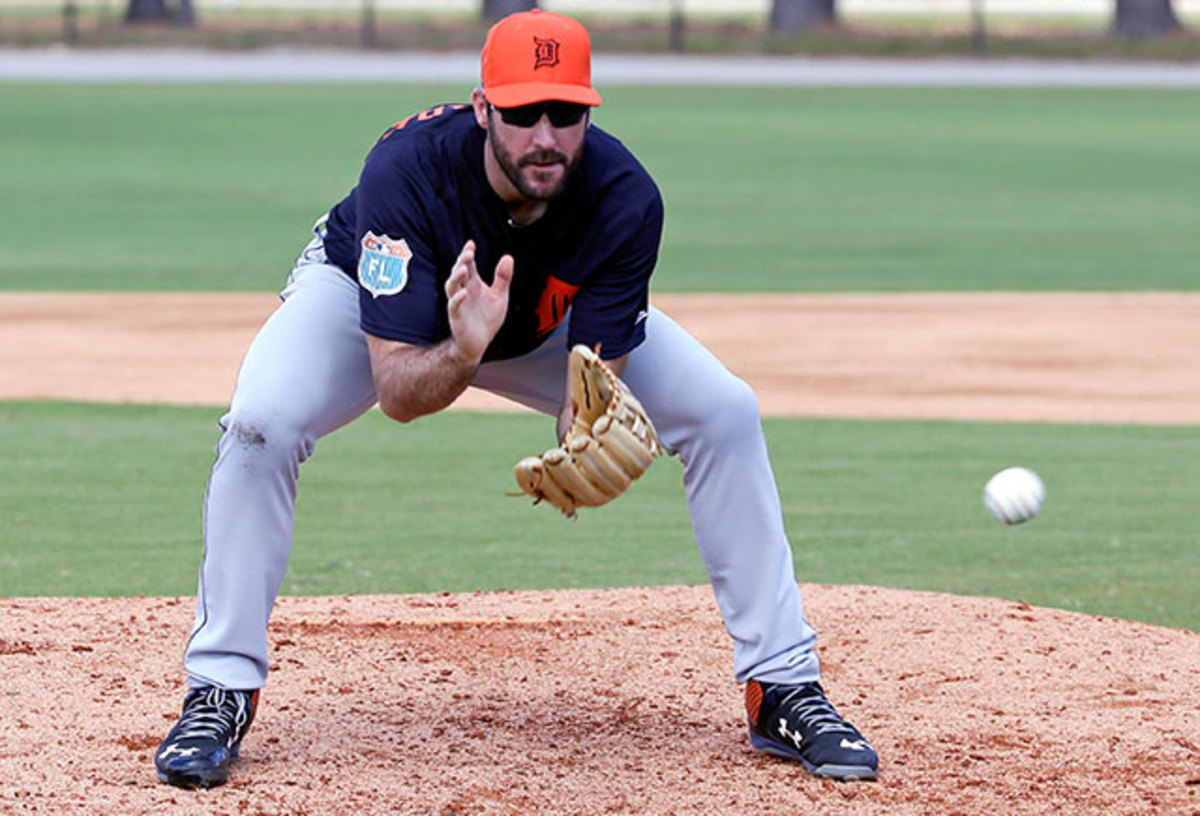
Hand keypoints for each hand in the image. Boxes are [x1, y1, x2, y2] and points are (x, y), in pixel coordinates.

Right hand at [445, 240, 512, 363]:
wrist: (480, 343)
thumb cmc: (487, 319)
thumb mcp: (500, 296)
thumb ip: (503, 277)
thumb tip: (508, 257)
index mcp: (473, 284)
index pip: (469, 265)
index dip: (468, 254)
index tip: (471, 244)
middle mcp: (464, 291)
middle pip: (458, 273)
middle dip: (461, 262)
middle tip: (468, 253)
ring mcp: (459, 304)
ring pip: (451, 287)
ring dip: (456, 277)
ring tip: (464, 268)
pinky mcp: (457, 318)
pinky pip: (454, 307)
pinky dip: (457, 300)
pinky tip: (464, 294)